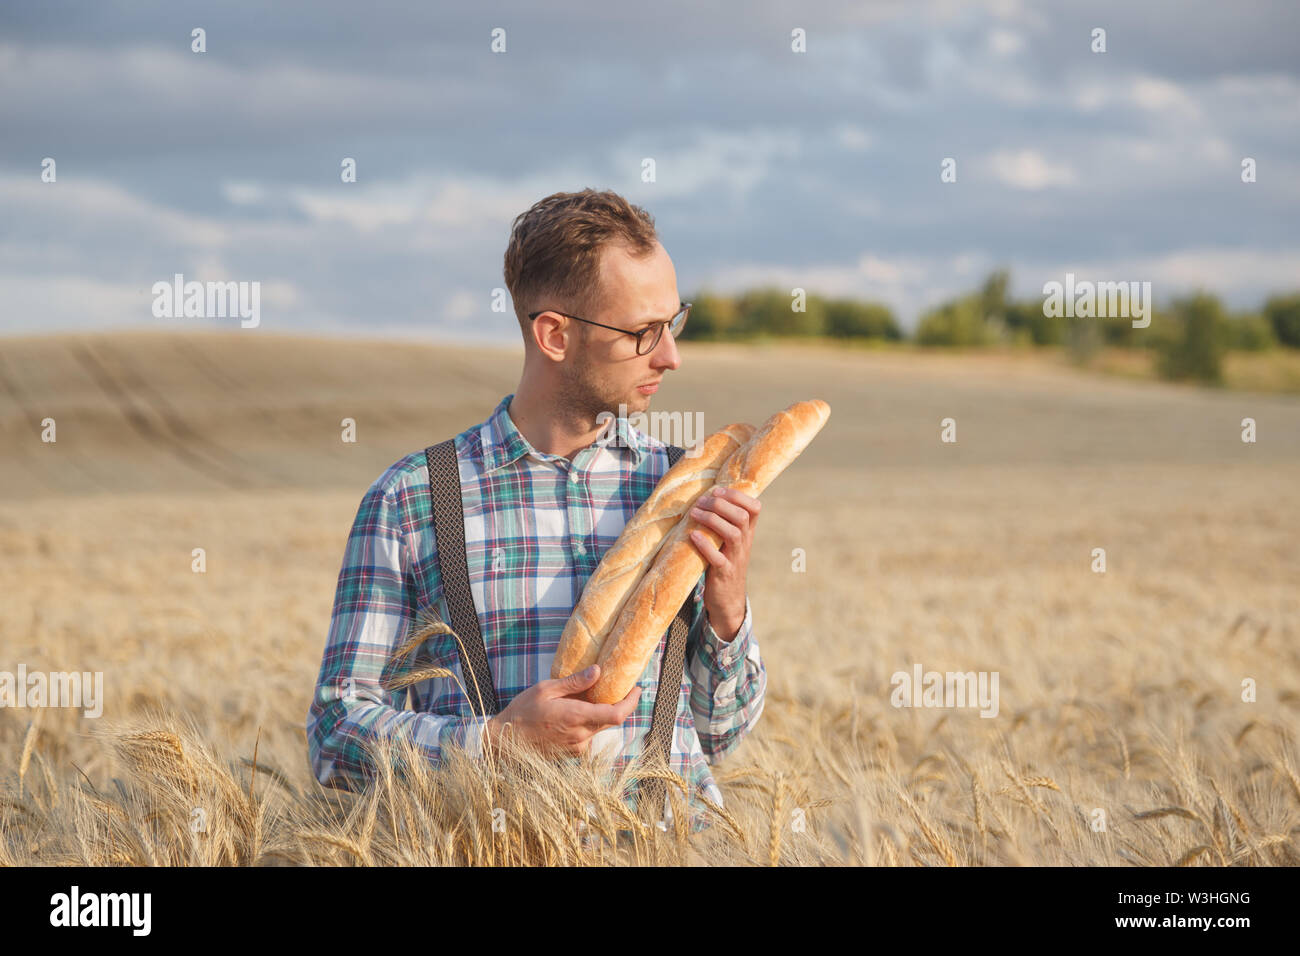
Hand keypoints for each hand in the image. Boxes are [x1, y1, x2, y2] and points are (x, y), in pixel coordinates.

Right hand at [486, 664, 640, 756]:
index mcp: (576, 717)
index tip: (637, 689)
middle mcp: (581, 736)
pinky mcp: (571, 754)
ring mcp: (577, 748)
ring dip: (599, 714)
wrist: (504, 742)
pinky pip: (588, 736)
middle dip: (617, 704)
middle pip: (611, 720)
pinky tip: (574, 713)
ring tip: (587, 698)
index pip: (617, 714)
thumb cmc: (522, 712)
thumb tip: (598, 671)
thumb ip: (575, 682)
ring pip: (599, 728)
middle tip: (617, 686)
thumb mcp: (546, 689)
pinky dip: (587, 724)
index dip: (632, 702)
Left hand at [686, 485, 759, 640]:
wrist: (728, 599)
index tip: (717, 490)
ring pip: (733, 534)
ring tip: (694, 514)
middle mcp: (744, 543)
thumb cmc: (724, 563)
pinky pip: (717, 558)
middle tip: (701, 502)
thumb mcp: (728, 542)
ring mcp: (735, 559)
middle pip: (742, 517)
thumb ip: (724, 522)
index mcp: (747, 533)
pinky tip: (693, 536)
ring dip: (712, 520)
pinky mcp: (723, 574)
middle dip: (721, 505)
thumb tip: (706, 496)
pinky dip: (705, 545)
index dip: (738, 495)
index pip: (755, 508)